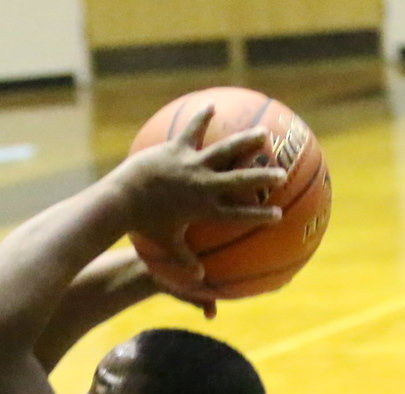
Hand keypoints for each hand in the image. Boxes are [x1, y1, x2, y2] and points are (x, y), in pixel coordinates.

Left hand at [114, 107, 285, 277]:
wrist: (122, 200)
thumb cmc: (145, 225)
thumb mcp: (167, 244)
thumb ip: (184, 260)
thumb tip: (200, 278)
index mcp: (203, 210)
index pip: (237, 216)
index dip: (259, 216)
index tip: (277, 215)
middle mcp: (202, 186)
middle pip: (240, 181)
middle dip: (263, 177)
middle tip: (282, 174)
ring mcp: (191, 165)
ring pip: (224, 150)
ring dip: (245, 141)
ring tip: (263, 134)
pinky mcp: (176, 148)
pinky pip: (192, 130)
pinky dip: (202, 118)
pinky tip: (211, 105)